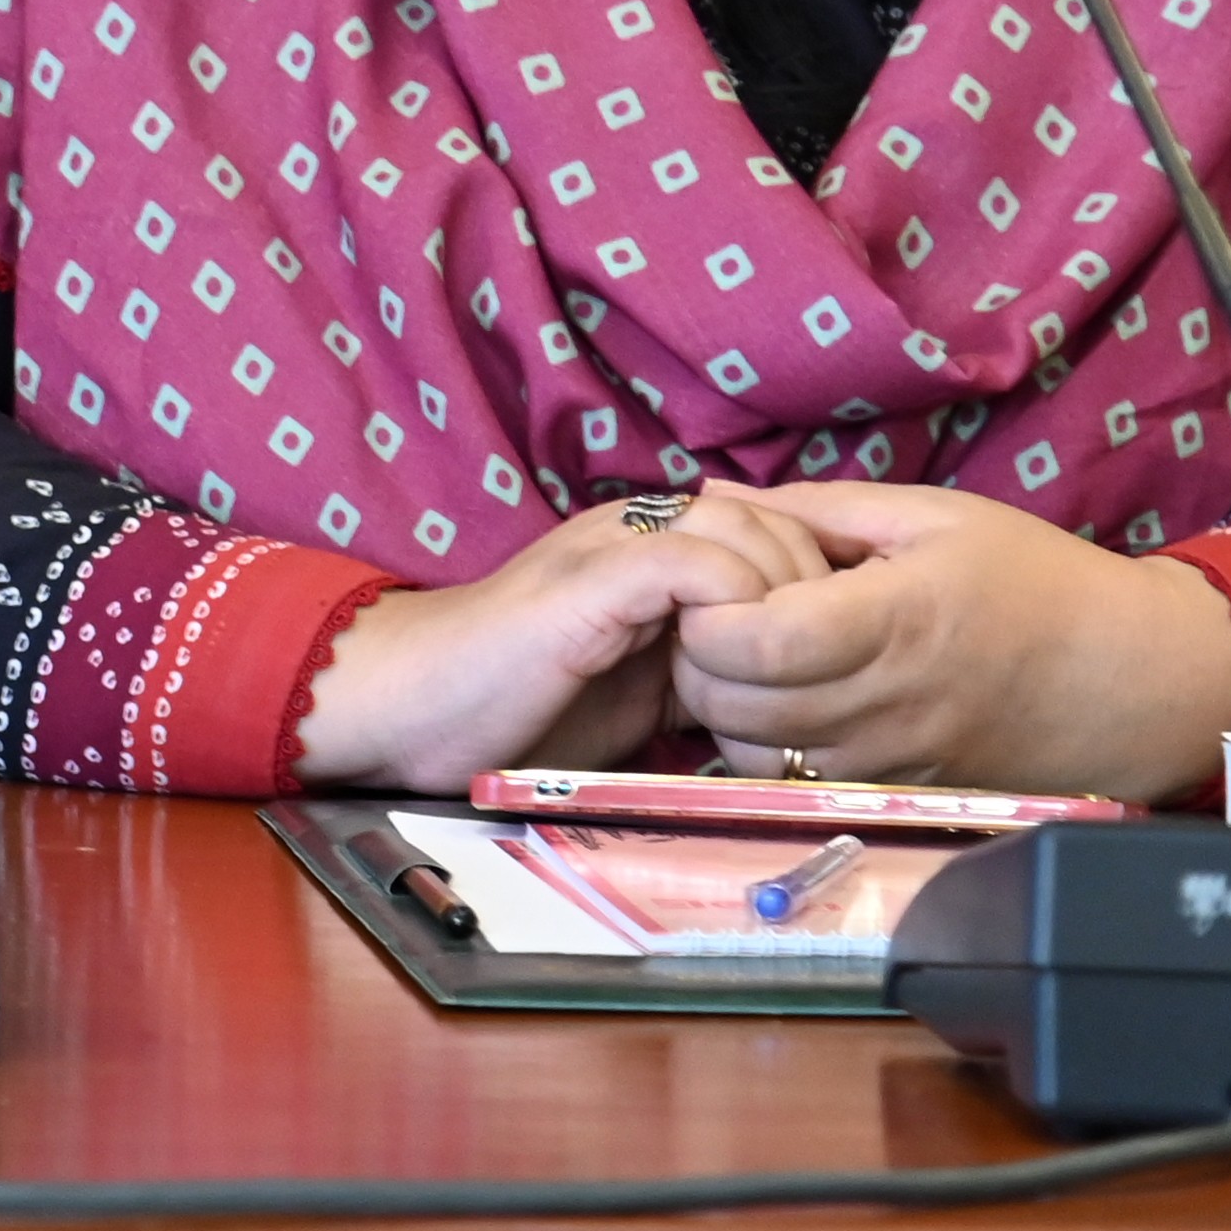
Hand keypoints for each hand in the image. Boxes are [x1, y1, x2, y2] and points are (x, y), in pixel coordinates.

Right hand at [290, 488, 825, 792]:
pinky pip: (693, 564)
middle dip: (812, 594)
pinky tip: (728, 671)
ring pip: (743, 528)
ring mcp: (610, 548)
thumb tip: (785, 710)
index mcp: (645, 551)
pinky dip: (732, 608)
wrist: (406, 706)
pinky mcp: (591, 582)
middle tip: (813, 676)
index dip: (811, 590)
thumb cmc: (504, 711)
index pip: (770, 531)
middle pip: (773, 519)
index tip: (824, 664)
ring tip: (777, 678)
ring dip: (780, 600)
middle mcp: (633, 531)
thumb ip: (696, 676)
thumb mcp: (632, 694)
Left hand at [663, 480, 1230, 802]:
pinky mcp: (894, 790)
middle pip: (733, 705)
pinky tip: (787, 698)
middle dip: (698, 658)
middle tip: (719, 613)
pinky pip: (794, 780)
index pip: (753, 643)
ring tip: (751, 655)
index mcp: (892, 622)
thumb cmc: (1033, 579)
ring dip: (725, 706)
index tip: (716, 580)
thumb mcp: (931, 515)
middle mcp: (883, 704)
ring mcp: (888, 760)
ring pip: (751, 753)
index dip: (707, 615)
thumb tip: (714, 500)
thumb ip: (816, 509)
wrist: (1129, 675)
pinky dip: (765, 744)